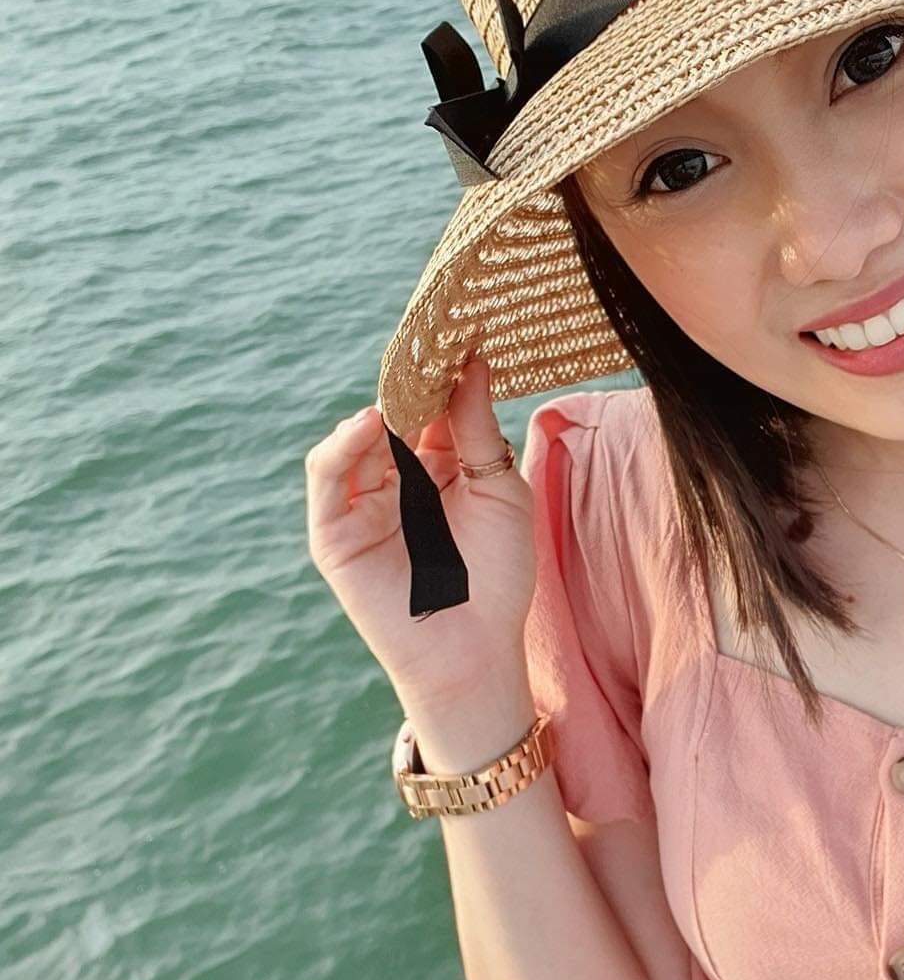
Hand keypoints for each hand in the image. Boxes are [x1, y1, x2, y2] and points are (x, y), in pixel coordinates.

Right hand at [304, 355, 535, 704]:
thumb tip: (474, 359)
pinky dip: (342, 447)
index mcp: (440, 466)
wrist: (477, 650)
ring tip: (403, 381)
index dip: (439, 372)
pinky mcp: (334, 532)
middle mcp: (399, 479)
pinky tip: (370, 423)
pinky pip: (327, 478)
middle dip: (405, 380)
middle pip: (391, 416)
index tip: (457, 329)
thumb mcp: (499, 489)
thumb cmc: (499, 575)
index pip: (430, 406)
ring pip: (355, 440)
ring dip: (377, 407)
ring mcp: (363, 504)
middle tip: (425, 338)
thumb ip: (476, 428)